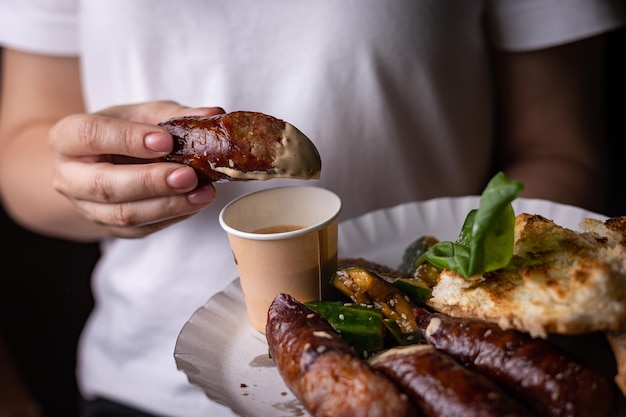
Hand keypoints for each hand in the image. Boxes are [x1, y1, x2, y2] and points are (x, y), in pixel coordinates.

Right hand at [49, 100, 224, 238]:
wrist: (98, 162)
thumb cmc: (119, 132)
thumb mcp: (140, 114)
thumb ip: (173, 114)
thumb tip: (212, 114)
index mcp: (67, 138)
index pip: (91, 136)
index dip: (129, 139)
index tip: (165, 141)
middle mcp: (70, 177)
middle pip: (105, 185)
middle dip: (151, 182)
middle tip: (188, 175)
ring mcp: (87, 207)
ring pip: (124, 215)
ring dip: (168, 206)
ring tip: (203, 193)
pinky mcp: (109, 228)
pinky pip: (140, 229)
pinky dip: (172, 217)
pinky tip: (195, 203)